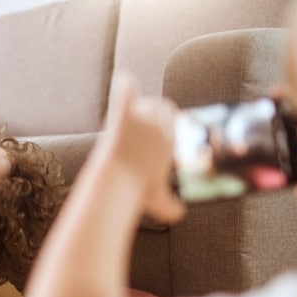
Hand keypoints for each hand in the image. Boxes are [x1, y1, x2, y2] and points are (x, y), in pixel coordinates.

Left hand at [100, 80, 185, 223]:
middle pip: (161, 107)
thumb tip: (179, 215)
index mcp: (170, 140)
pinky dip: (127, 87)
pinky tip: (125, 81)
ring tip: (131, 113)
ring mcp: (143, 120)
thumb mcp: (158, 200)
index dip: (165, 119)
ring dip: (141, 104)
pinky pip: (127, 94)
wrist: (117, 182)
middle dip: (154, 109)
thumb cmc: (137, 190)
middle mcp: (160, 127)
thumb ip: (171, 207)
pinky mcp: (124, 115)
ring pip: (146, 103)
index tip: (157, 125)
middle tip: (142, 119)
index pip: (173, 118)